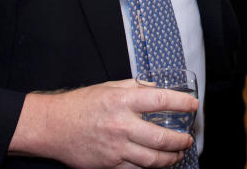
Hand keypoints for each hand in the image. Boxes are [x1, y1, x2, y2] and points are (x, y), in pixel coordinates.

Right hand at [9, 79, 196, 167]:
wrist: (53, 127)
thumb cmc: (79, 105)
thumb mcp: (108, 87)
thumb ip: (134, 87)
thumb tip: (155, 88)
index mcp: (122, 101)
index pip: (160, 100)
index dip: (181, 103)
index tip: (193, 105)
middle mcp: (121, 124)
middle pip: (161, 137)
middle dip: (180, 140)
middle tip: (187, 138)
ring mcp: (116, 147)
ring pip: (152, 159)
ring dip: (170, 158)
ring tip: (178, 154)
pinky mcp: (109, 164)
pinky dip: (149, 167)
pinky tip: (156, 163)